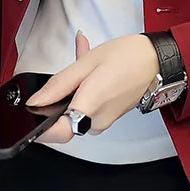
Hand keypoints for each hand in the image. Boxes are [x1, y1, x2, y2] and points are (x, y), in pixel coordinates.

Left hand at [26, 30, 159, 142]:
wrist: (157, 60)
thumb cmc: (128, 57)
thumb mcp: (87, 62)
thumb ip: (59, 84)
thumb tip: (36, 101)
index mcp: (90, 106)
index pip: (58, 132)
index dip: (40, 128)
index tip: (32, 114)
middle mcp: (97, 121)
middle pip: (63, 118)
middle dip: (59, 97)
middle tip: (67, 74)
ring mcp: (103, 120)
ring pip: (75, 110)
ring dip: (73, 89)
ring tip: (82, 63)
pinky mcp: (107, 116)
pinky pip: (87, 106)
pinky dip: (84, 90)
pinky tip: (89, 69)